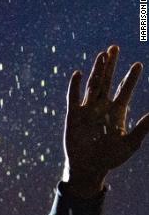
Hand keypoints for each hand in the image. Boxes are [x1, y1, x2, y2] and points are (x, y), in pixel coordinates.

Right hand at [63, 45, 147, 197]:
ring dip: (97, 71)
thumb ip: (143, 128)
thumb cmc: (111, 157)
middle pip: (107, 81)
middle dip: (111, 65)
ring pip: (92, 85)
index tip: (137, 65)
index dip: (131, 78)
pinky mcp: (74, 116)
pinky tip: (78, 74)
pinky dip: (75, 87)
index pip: (125, 90)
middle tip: (114, 47)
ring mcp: (87, 110)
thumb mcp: (130, 143)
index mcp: (117, 112)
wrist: (89, 167)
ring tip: (101, 55)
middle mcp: (102, 107)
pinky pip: (73, 98)